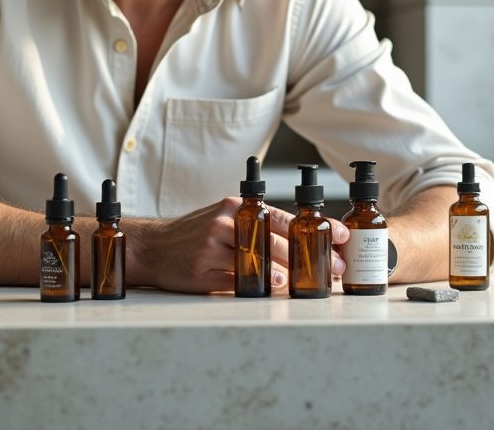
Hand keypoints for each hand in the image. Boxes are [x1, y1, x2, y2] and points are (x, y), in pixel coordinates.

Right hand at [131, 197, 348, 292]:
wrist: (153, 246)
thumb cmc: (194, 234)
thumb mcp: (225, 220)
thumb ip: (256, 228)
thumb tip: (296, 246)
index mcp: (236, 206)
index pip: (283, 217)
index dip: (315, 228)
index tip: (340, 236)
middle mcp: (227, 221)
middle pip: (277, 240)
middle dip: (310, 256)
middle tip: (333, 269)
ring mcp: (213, 243)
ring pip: (260, 259)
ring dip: (288, 273)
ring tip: (308, 283)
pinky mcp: (203, 267)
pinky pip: (237, 277)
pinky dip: (259, 284)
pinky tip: (275, 287)